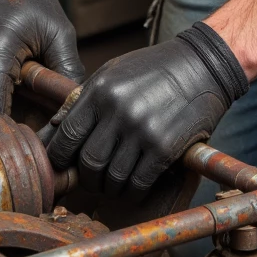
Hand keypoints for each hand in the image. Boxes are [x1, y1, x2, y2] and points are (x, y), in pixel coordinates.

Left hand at [44, 22, 247, 198]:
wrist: (203, 66)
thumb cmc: (155, 68)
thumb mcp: (114, 72)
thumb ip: (82, 99)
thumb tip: (52, 128)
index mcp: (100, 91)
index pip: (66, 136)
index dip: (59, 158)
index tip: (64, 166)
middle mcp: (118, 111)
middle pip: (88, 162)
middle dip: (87, 177)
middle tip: (94, 178)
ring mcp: (142, 130)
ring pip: (112, 177)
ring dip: (111, 187)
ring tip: (115, 182)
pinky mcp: (164, 147)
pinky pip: (138, 183)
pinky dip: (133, 191)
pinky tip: (135, 185)